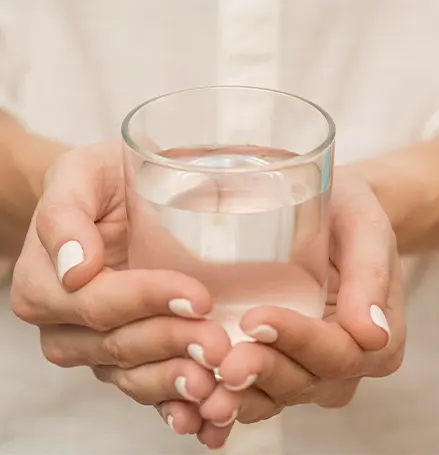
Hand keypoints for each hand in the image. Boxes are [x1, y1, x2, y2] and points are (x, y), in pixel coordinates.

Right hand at [10, 143, 231, 447]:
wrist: (111, 199)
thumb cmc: (98, 183)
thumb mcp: (80, 176)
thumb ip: (66, 216)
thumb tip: (74, 268)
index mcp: (46, 285)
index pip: (100, 303)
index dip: (148, 302)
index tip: (198, 297)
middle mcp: (67, 326)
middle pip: (120, 345)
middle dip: (172, 345)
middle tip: (218, 346)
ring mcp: (98, 347)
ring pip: (134, 375)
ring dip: (176, 384)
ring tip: (217, 386)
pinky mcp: (128, 357)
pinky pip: (147, 388)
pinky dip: (176, 405)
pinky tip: (205, 415)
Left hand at [197, 168, 404, 435]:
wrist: (329, 215)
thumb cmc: (346, 214)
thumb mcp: (364, 228)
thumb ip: (369, 273)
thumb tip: (372, 333)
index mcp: (375, 338)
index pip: (338, 352)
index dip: (298, 341)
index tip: (255, 320)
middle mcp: (342, 362)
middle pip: (305, 381)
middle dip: (263, 372)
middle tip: (224, 364)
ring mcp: (309, 367)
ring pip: (277, 394)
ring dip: (241, 397)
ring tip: (204, 386)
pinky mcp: (279, 362)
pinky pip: (258, 391)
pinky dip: (230, 398)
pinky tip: (198, 398)